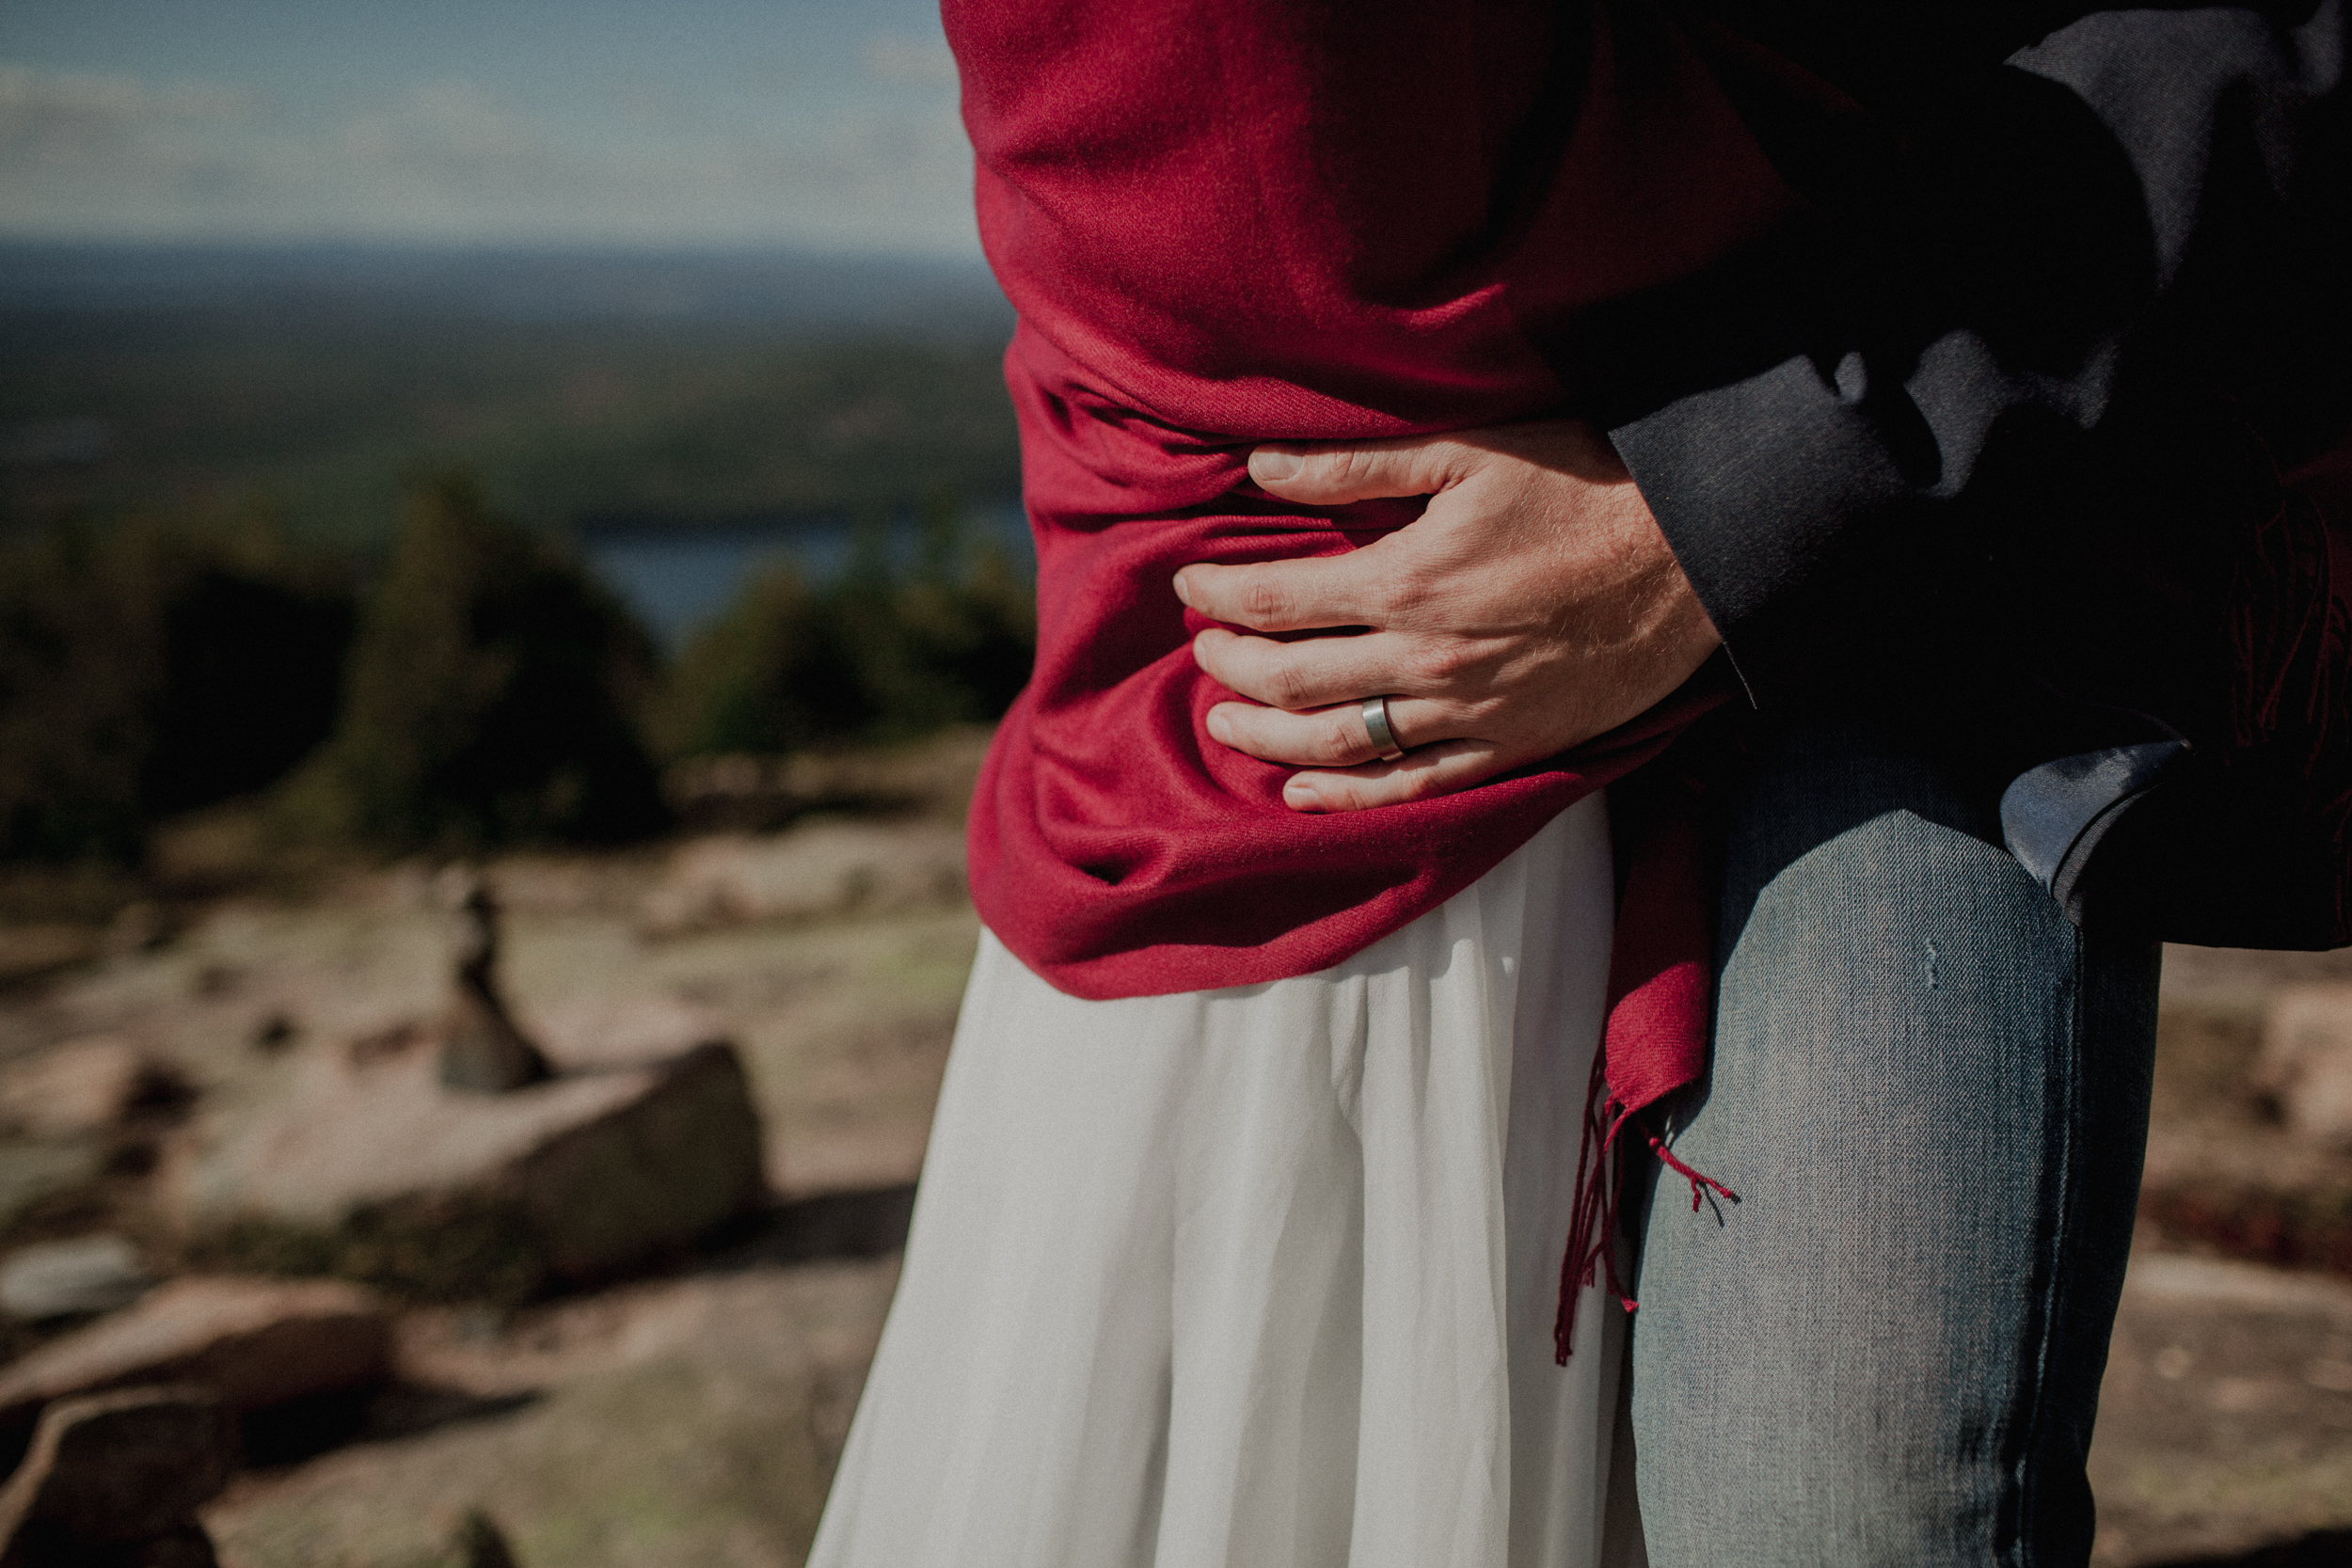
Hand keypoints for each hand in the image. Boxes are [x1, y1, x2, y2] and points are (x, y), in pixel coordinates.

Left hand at [1173, 419, 1718, 811]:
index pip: (1276, 600)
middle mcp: (1426, 658)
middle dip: (1230, 663)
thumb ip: (1356, 464)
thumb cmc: (1586, 484)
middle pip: (1290, 678)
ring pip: (1335, 744)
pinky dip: (1346, 795)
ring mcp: (1467, 714)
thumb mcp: (1470, 449)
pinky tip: (1303, 789)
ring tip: (1226, 718)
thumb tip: (1259, 469)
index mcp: (1408, 579)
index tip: (1190, 582)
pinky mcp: (1510, 747)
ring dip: (1266, 736)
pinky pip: (1411, 788)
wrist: (1698, 551)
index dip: (1218, 595)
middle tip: (1204, 647)